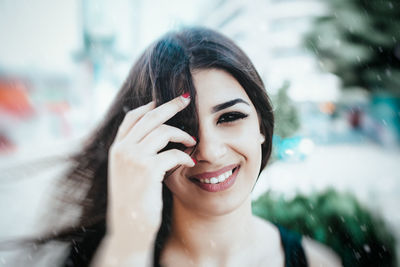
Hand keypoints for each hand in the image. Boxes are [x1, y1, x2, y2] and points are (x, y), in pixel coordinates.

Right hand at [106, 94, 195, 241]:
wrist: (128, 228)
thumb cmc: (133, 201)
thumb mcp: (128, 172)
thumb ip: (136, 153)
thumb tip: (156, 135)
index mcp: (117, 148)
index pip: (132, 117)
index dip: (150, 106)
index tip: (165, 101)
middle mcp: (123, 150)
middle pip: (150, 117)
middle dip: (170, 105)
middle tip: (187, 98)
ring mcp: (133, 159)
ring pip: (163, 131)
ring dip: (182, 134)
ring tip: (192, 140)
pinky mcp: (148, 170)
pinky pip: (173, 153)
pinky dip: (185, 155)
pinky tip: (191, 161)